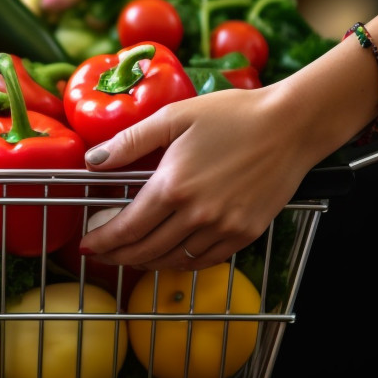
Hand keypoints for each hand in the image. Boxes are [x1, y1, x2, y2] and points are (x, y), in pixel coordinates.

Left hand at [78, 85, 318, 271]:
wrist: (290, 124)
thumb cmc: (232, 114)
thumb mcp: (173, 117)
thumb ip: (129, 142)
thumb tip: (93, 161)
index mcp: (173, 186)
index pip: (127, 228)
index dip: (103, 241)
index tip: (86, 245)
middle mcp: (197, 214)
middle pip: (146, 250)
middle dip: (119, 256)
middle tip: (103, 255)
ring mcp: (224, 227)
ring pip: (175, 260)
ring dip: (147, 263)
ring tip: (132, 257)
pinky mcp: (246, 233)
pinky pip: (206, 260)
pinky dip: (182, 263)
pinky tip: (171, 256)